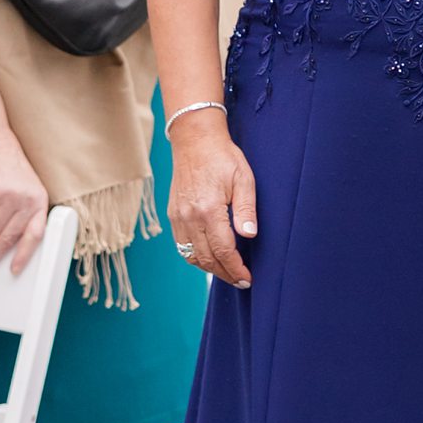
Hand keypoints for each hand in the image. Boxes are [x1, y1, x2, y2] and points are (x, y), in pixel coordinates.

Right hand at [0, 124, 48, 279]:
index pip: (34, 235)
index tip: (14, 270)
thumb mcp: (27, 188)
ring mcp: (9, 196)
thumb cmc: (10, 166)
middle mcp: (26, 200)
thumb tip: (14, 241)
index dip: (24, 255)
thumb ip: (25, 211)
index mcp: (39, 201)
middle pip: (8, 237)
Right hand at [166, 107, 257, 288]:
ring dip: (210, 269)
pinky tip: (209, 258)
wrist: (195, 141)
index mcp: (208, 209)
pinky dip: (195, 257)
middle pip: (207, 258)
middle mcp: (189, 217)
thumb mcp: (244, 178)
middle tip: (241, 281)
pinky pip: (182, 245)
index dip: (236, 268)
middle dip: (225, 273)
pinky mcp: (172, 215)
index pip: (223, 250)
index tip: (247, 278)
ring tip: (227, 273)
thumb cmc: (223, 157)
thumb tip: (249, 236)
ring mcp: (178, 217)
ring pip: (192, 256)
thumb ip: (246, 209)